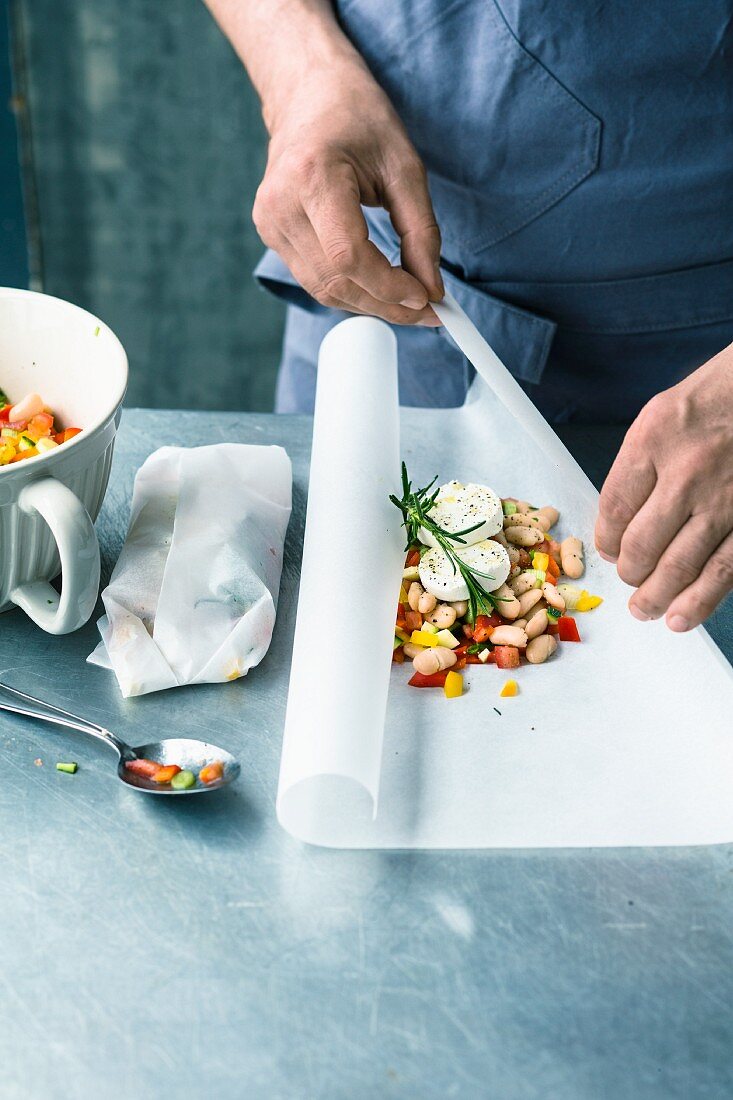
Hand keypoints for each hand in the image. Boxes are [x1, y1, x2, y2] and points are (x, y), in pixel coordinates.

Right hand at [253, 58, 442, 325]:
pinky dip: (351, 291)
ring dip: (370, 305)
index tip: (425, 299)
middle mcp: (280, 205)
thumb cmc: (358, 119)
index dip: (388, 287)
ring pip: (323, 289)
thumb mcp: (404, 166)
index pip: (348, 256)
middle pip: (335, 281)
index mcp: (312, 177)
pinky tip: (379, 289)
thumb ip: (421, 231)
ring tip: (408, 304)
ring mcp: (269, 222)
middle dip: (385, 305)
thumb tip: (431, 289)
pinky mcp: (270, 234)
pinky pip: (314, 279)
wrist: (308, 94)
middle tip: (427, 312)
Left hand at [595, 344, 732, 630]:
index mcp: (655, 439)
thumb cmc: (716, 398)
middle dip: (630, 571)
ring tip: (645, 609)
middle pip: (643, 542)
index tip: (607, 550)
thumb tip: (618, 524)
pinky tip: (681, 618)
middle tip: (629, 579)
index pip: (615, 505)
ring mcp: (726, 498)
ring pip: (681, 564)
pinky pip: (724, 569)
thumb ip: (639, 467)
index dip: (605, 538)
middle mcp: (688, 471)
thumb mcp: (663, 414)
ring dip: (658, 595)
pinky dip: (701, 601)